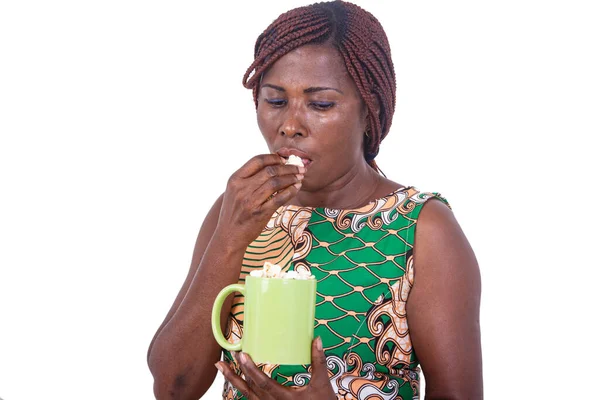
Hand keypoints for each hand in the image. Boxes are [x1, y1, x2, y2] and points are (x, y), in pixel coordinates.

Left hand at [215, 337, 335, 399]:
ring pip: (247, 396)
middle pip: (248, 390)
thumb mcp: (321, 384)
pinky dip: (242, 390)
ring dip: (234, 381)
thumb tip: (316, 340)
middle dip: (235, 374)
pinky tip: (237, 381)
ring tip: (222, 368)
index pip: (262, 382)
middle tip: (223, 361)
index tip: (241, 356)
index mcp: (283, 397)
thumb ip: (318, 361)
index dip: (250, 369)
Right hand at [216, 154, 303, 247]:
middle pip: (269, 171)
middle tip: (299, 168)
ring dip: (291, 178)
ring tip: (300, 177)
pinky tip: (296, 188)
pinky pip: (279, 198)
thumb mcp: (235, 191)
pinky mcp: (260, 213)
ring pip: (276, 183)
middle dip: (288, 167)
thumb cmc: (234, 212)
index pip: (257, 160)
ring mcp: (251, 201)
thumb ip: (249, 178)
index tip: (284, 159)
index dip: (274, 157)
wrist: (228, 236)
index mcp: (235, 179)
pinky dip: (290, 191)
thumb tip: (272, 164)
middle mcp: (242, 188)